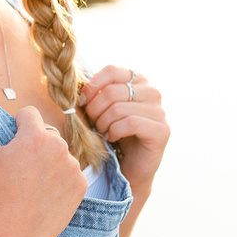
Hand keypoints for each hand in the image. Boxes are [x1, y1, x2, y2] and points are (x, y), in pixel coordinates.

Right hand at [0, 100, 87, 236]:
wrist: (14, 235)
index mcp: (35, 135)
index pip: (29, 114)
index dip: (17, 127)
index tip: (11, 145)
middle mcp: (59, 146)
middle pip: (45, 134)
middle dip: (34, 144)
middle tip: (19, 168)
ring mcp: (73, 167)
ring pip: (59, 154)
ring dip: (48, 161)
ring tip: (31, 183)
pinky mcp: (82, 185)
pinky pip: (71, 173)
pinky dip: (60, 180)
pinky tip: (45, 193)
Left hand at [79, 66, 169, 189]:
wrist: (128, 165)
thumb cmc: (112, 132)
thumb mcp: (101, 107)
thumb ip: (95, 92)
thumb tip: (75, 82)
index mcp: (137, 80)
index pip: (111, 70)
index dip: (92, 86)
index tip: (82, 102)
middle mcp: (152, 92)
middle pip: (113, 91)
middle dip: (95, 110)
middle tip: (93, 123)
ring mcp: (159, 110)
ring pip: (119, 108)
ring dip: (103, 123)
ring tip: (102, 132)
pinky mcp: (162, 130)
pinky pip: (130, 123)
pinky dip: (114, 132)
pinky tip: (112, 138)